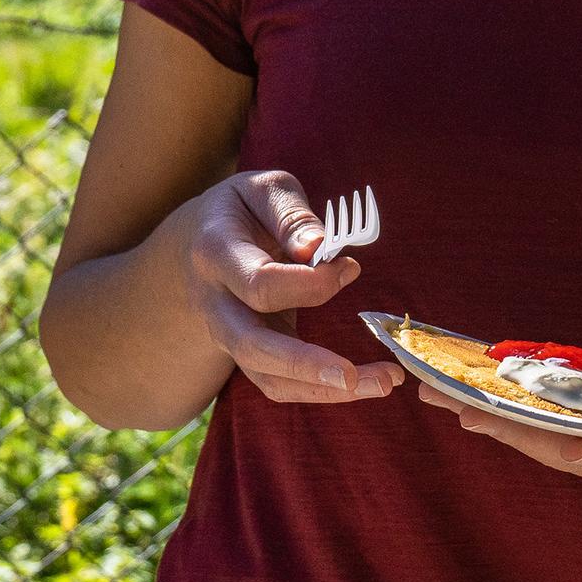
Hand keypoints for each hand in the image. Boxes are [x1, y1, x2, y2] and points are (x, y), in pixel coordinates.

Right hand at [180, 170, 397, 404]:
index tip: (349, 266)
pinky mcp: (249, 353)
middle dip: (304, 365)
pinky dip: (322, 390)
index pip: (260, 284)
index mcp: (216, 254)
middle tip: (354, 375)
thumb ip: (290, 215)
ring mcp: (229, 335)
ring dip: (325, 389)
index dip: (309, 283)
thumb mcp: (262, 191)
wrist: (197, 241)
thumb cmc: (241, 210)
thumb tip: (318, 248)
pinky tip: (365, 383)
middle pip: (252, 347)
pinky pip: (280, 384)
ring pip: (268, 378)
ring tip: (384, 382)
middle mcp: (216, 303)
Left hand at [414, 370, 581, 502]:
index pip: (580, 451)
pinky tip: (483, 396)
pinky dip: (516, 411)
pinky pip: (552, 425)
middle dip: (491, 422)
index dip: (532, 435)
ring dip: (492, 416)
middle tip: (435, 394)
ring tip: (439, 392)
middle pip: (543, 444)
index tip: (486, 418)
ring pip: (540, 436)